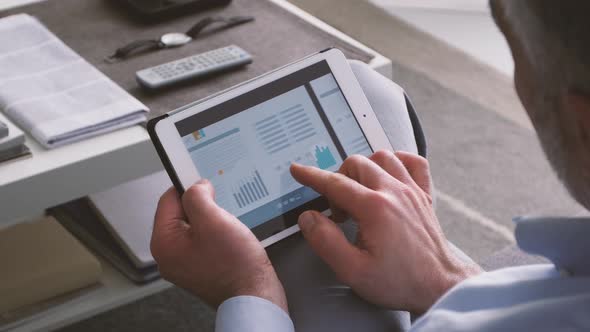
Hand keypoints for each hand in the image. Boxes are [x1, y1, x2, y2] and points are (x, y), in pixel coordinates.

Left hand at [151, 180, 287, 311]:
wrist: (254, 296)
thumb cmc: (235, 264)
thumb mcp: (213, 220)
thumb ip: (198, 197)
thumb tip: (196, 186)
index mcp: (164, 243)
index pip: (168, 200)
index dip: (190, 189)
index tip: (208, 189)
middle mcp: (169, 255)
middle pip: (180, 213)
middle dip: (202, 207)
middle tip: (221, 213)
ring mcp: (185, 263)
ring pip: (194, 226)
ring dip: (212, 220)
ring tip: (228, 229)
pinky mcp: (201, 267)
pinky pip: (204, 240)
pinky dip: (217, 234)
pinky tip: (230, 239)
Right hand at [290, 150, 481, 313]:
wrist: (440, 287)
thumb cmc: (401, 281)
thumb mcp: (353, 270)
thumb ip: (326, 241)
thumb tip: (309, 218)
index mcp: (375, 208)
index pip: (334, 183)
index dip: (311, 176)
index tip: (298, 171)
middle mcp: (394, 192)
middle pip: (357, 164)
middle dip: (338, 180)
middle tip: (337, 209)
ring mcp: (412, 191)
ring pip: (382, 157)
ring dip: (364, 169)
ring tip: (359, 193)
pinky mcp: (425, 196)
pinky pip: (414, 162)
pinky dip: (398, 161)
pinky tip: (388, 176)